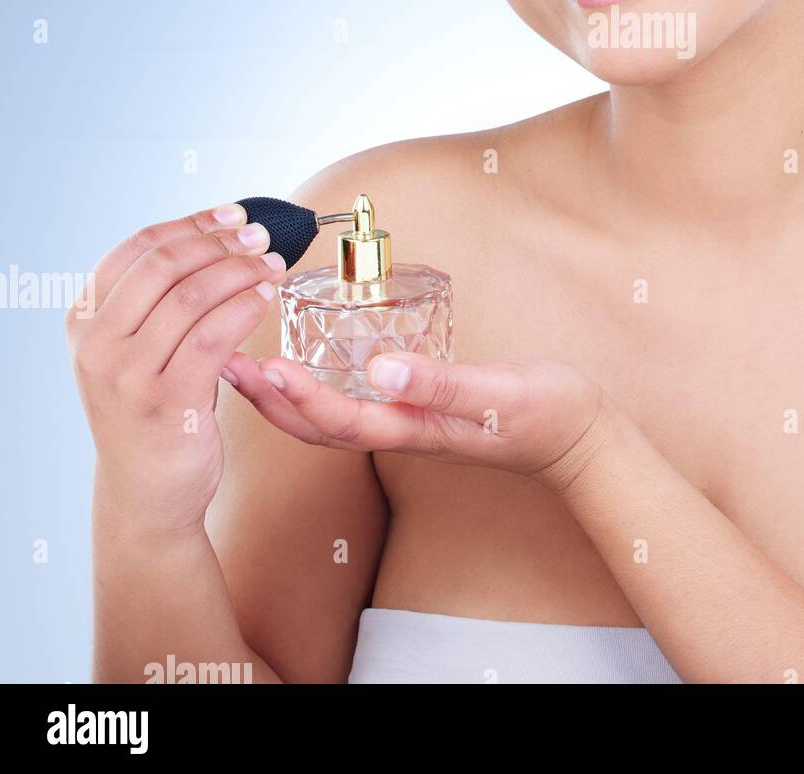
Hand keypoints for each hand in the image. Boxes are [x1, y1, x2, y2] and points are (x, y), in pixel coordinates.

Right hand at [65, 203, 288, 536]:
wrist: (146, 493)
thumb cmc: (152, 409)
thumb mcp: (132, 350)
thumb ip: (155, 301)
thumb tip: (215, 234)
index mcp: (84, 321)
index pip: (136, 249)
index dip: (190, 224)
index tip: (232, 214)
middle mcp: (97, 345)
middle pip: (165, 265)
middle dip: (221, 242)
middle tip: (260, 237)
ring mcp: (127, 375)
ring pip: (193, 296)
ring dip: (242, 271)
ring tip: (273, 265)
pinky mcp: (166, 401)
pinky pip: (213, 335)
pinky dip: (246, 306)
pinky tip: (266, 298)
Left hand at [222, 350, 617, 494]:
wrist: (580, 437)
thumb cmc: (546, 414)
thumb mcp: (499, 395)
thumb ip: (443, 384)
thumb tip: (382, 370)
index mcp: (416, 428)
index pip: (340, 420)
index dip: (294, 398)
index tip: (256, 369)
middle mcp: (404, 431)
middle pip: (320, 425)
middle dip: (268, 401)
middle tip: (222, 366)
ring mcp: (412, 424)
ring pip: (333, 417)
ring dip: (285, 396)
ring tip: (248, 368)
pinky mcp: (422, 410)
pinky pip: (357, 404)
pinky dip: (321, 388)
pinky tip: (313, 367)